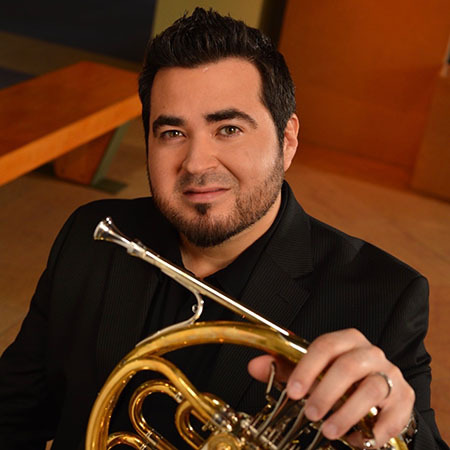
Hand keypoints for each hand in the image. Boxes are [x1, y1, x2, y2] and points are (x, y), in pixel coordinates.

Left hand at [248, 328, 414, 447]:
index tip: (294, 391)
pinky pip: (394, 413)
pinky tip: (361, 440)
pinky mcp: (405, 398)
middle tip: (310, 413)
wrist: (378, 394)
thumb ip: (284, 368)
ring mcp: (390, 374)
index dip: (308, 368)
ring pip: (372, 389)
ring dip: (348, 413)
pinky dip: (378, 429)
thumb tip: (255, 365)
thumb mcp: (312, 371)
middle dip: (326, 392)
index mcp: (347, 340)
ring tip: (330, 431)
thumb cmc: (341, 379)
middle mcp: (370, 353)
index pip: (325, 346)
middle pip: (348, 366)